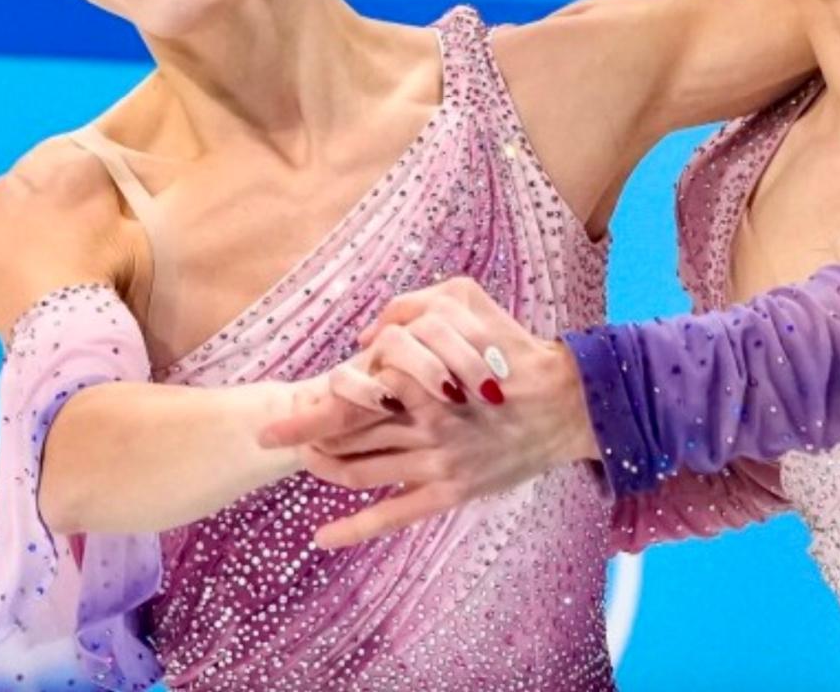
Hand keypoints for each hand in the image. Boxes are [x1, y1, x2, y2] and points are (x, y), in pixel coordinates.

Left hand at [266, 278, 598, 549]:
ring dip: (326, 469)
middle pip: (348, 435)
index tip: (278, 415)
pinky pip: (394, 515)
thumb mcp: (470, 302)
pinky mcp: (450, 492)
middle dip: (307, 438)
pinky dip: (355, 529)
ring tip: (306, 461)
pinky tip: (323, 537)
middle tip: (274, 438)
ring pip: (360, 472)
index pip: (352, 395)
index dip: (312, 408)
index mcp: (423, 381)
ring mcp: (436, 463)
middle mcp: (424, 424)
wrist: (565, 403)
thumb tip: (372, 330)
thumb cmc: (516, 350)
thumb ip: (417, 306)